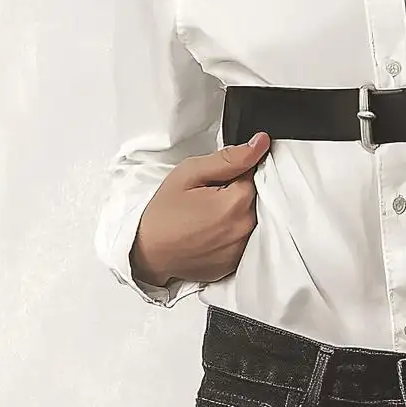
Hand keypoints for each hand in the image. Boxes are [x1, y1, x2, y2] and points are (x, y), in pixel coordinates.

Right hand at [131, 135, 273, 289]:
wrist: (146, 253)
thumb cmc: (163, 214)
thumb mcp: (189, 173)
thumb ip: (228, 158)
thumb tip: (259, 143)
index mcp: (236, 202)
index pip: (255, 173)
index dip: (235, 172)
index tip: (215, 180)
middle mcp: (244, 228)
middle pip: (255, 198)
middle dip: (236, 193)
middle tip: (207, 199)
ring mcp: (240, 249)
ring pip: (250, 219)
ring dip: (235, 213)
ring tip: (207, 217)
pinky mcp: (234, 263)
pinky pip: (242, 240)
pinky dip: (231, 233)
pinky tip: (209, 233)